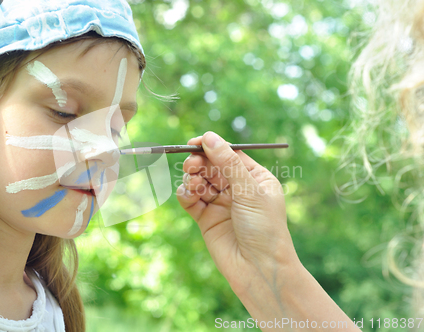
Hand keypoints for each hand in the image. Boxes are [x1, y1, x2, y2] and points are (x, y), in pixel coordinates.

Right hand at [176, 131, 298, 295]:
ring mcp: (221, 204)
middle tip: (191, 165)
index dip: (212, 146)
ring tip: (192, 183)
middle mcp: (237, 189)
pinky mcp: (206, 219)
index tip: (194, 142)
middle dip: (199, 163)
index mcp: (254, 178)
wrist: (259, 270)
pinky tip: (188, 195)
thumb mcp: (249, 191)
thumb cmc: (264, 228)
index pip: (229, 154)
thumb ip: (227, 163)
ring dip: (192, 178)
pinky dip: (186, 194)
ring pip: (199, 181)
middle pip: (211, 166)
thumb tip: (209, 137)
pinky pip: (191, 200)